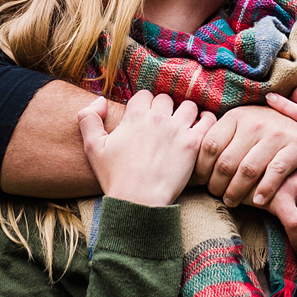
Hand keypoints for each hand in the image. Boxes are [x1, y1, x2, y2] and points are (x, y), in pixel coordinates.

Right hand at [79, 91, 212, 206]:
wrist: (138, 201)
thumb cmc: (115, 177)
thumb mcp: (92, 146)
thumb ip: (88, 118)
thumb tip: (100, 100)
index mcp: (135, 115)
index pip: (145, 95)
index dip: (145, 105)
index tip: (145, 118)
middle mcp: (158, 117)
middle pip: (166, 99)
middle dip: (164, 109)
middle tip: (163, 124)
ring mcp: (177, 129)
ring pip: (188, 106)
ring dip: (186, 113)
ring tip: (183, 125)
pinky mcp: (193, 143)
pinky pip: (208, 120)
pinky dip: (206, 120)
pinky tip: (201, 128)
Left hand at [196, 104, 296, 207]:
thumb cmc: (268, 131)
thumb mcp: (244, 126)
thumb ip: (222, 139)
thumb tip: (189, 163)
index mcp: (236, 116)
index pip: (209, 146)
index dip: (201, 169)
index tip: (199, 183)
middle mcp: (254, 122)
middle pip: (226, 162)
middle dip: (216, 185)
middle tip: (216, 196)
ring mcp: (276, 134)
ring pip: (247, 170)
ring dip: (236, 192)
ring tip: (231, 202)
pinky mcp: (296, 146)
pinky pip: (275, 172)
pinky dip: (264, 190)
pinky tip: (257, 202)